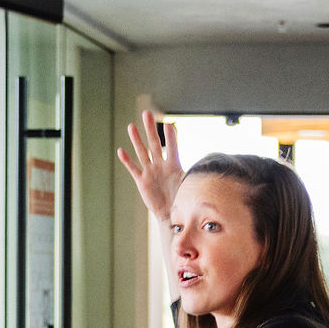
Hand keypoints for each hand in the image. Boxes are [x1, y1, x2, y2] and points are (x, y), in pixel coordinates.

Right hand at [117, 109, 183, 223]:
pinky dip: (127, 160)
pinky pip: (133, 168)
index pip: (172, 147)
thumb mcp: (190, 187)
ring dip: (136, 140)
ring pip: (142, 152)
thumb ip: (194, 177)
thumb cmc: (182, 200)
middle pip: (154, 143)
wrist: (171, 214)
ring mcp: (150, 171)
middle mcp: (160, 165)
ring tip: (131, 126)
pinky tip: (121, 151)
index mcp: (174, 165)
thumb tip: (207, 172)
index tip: (169, 124)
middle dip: (150, 128)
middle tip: (146, 113)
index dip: (171, 137)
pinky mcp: (142, 181)